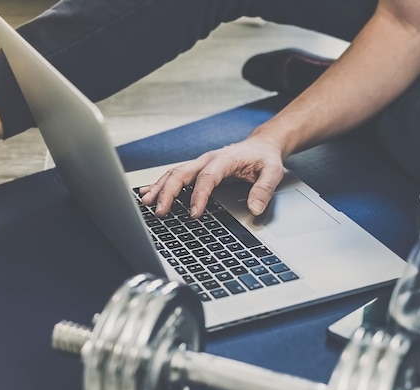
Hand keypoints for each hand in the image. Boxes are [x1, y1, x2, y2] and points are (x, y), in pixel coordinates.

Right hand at [139, 135, 285, 217]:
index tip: (193, 213)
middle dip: (168, 192)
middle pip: (182, 173)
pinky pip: (175, 175)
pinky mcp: (197, 169)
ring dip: (159, 188)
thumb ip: (264, 190)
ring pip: (174, 173)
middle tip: (161, 211)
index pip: (207, 177)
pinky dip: (160, 184)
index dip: (198, 195)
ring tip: (147, 203)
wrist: (261, 145)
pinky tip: (148, 193)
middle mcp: (208, 159)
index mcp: (225, 159)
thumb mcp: (273, 172)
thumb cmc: (265, 158)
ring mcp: (200, 163)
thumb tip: (255, 208)